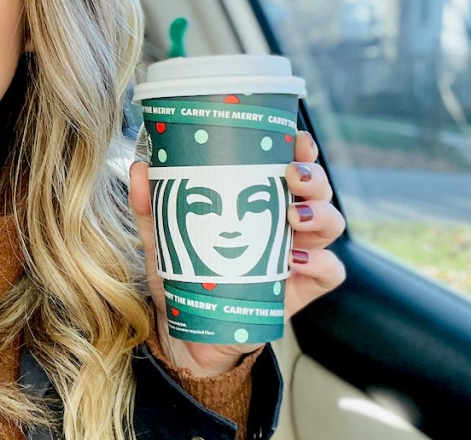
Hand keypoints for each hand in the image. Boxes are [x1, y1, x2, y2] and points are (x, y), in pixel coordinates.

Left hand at [129, 130, 345, 376]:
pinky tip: (296, 259)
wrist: (190, 331)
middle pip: (319, 191)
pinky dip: (320, 261)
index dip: (302, 150)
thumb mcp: (164, 238)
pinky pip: (330, 271)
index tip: (294, 139)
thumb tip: (139, 168)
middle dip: (314, 177)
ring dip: (320, 213)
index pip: (291, 166)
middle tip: (292, 176)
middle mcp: (286, 223)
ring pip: (331, 224)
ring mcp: (299, 255)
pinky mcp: (302, 290)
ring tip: (295, 215)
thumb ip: (151, 206)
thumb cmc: (185, 275)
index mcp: (260, 202)